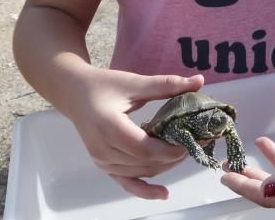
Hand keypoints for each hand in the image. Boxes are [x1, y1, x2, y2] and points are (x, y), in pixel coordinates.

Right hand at [65, 70, 203, 198]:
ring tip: (187, 150)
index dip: (172, 149)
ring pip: (142, 172)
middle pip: (146, 163)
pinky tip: (164, 193)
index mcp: (109, 128)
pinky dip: (145, 190)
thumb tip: (199, 81)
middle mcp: (104, 150)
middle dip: (175, 155)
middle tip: (198, 141)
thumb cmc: (104, 85)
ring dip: (166, 165)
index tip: (195, 138)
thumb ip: (167, 85)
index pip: (146, 149)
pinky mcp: (105, 166)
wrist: (75, 94)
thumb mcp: (135, 83)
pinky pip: (127, 183)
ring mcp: (103, 162)